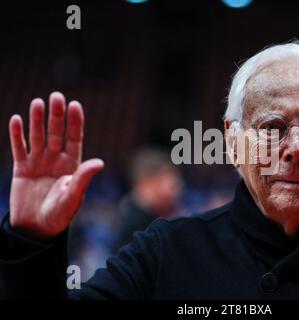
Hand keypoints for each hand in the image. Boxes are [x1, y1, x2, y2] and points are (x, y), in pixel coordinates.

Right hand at [8, 92, 103, 239]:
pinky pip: (18, 148)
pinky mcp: (21, 169)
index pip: (74, 138)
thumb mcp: (73, 197)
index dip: (75, 122)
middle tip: (56, 96)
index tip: (75, 105)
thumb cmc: (59, 215)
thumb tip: (99, 162)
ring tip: (38, 102)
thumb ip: (83, 178)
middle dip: (56, 115)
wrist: (36, 229)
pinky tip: (16, 119)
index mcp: (72, 165)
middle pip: (56, 133)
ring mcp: (38, 162)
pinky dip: (16, 135)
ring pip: (37, 136)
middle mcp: (56, 160)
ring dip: (37, 120)